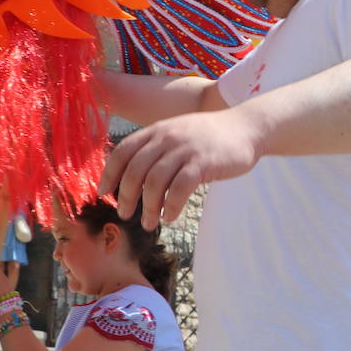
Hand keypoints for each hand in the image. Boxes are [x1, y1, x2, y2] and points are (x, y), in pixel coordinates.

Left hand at [98, 107, 260, 229]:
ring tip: (149, 223)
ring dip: (148, 207)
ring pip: (155, 182)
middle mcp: (167, 137)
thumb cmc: (209, 136)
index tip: (104, 193)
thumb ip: (157, 148)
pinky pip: (180, 189)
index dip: (109, 174)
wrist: (246, 127)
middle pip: (135, 170)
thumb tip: (133, 176)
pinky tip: (170, 217)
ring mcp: (185, 149)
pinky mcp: (203, 163)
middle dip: (126, 196)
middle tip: (125, 214)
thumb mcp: (177, 133)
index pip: (122, 152)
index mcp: (157, 131)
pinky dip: (171, 206)